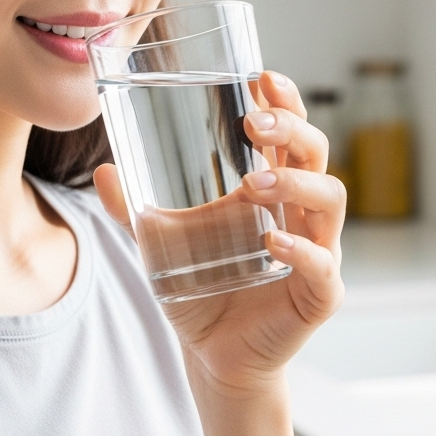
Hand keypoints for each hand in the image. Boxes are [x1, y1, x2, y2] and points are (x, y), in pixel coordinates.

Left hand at [94, 71, 345, 396]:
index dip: (285, 102)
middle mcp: (302, 212)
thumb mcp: (163, 246)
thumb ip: (138, 211)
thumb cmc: (203, 290)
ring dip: (294, 184)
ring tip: (252, 183)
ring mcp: (319, 248)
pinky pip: (324, 263)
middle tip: (255, 122)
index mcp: (275, 190)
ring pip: (330, 199)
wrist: (216, 358)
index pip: (291, 134)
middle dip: (293, 129)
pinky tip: (273, 243)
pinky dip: (302, 250)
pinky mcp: (320, 293)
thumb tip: (104, 170)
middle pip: (316, 154)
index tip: (262, 77)